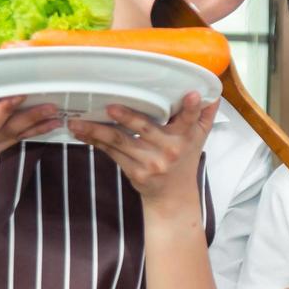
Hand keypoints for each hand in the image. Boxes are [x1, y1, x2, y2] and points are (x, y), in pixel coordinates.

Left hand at [68, 92, 215, 208]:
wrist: (173, 196)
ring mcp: (150, 162)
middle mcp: (169, 149)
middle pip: (145, 129)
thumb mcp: (199, 138)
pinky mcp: (134, 171)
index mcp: (186, 137)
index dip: (190, 108)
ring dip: (97, 131)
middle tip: (110, 106)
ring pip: (121, 142)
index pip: (190, 119)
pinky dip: (95, 142)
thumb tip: (210, 92)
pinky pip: (111, 153)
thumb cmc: (185, 160)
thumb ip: (204, 115)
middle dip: (128, 117)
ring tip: (78, 122)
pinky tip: (81, 133)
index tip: (190, 95)